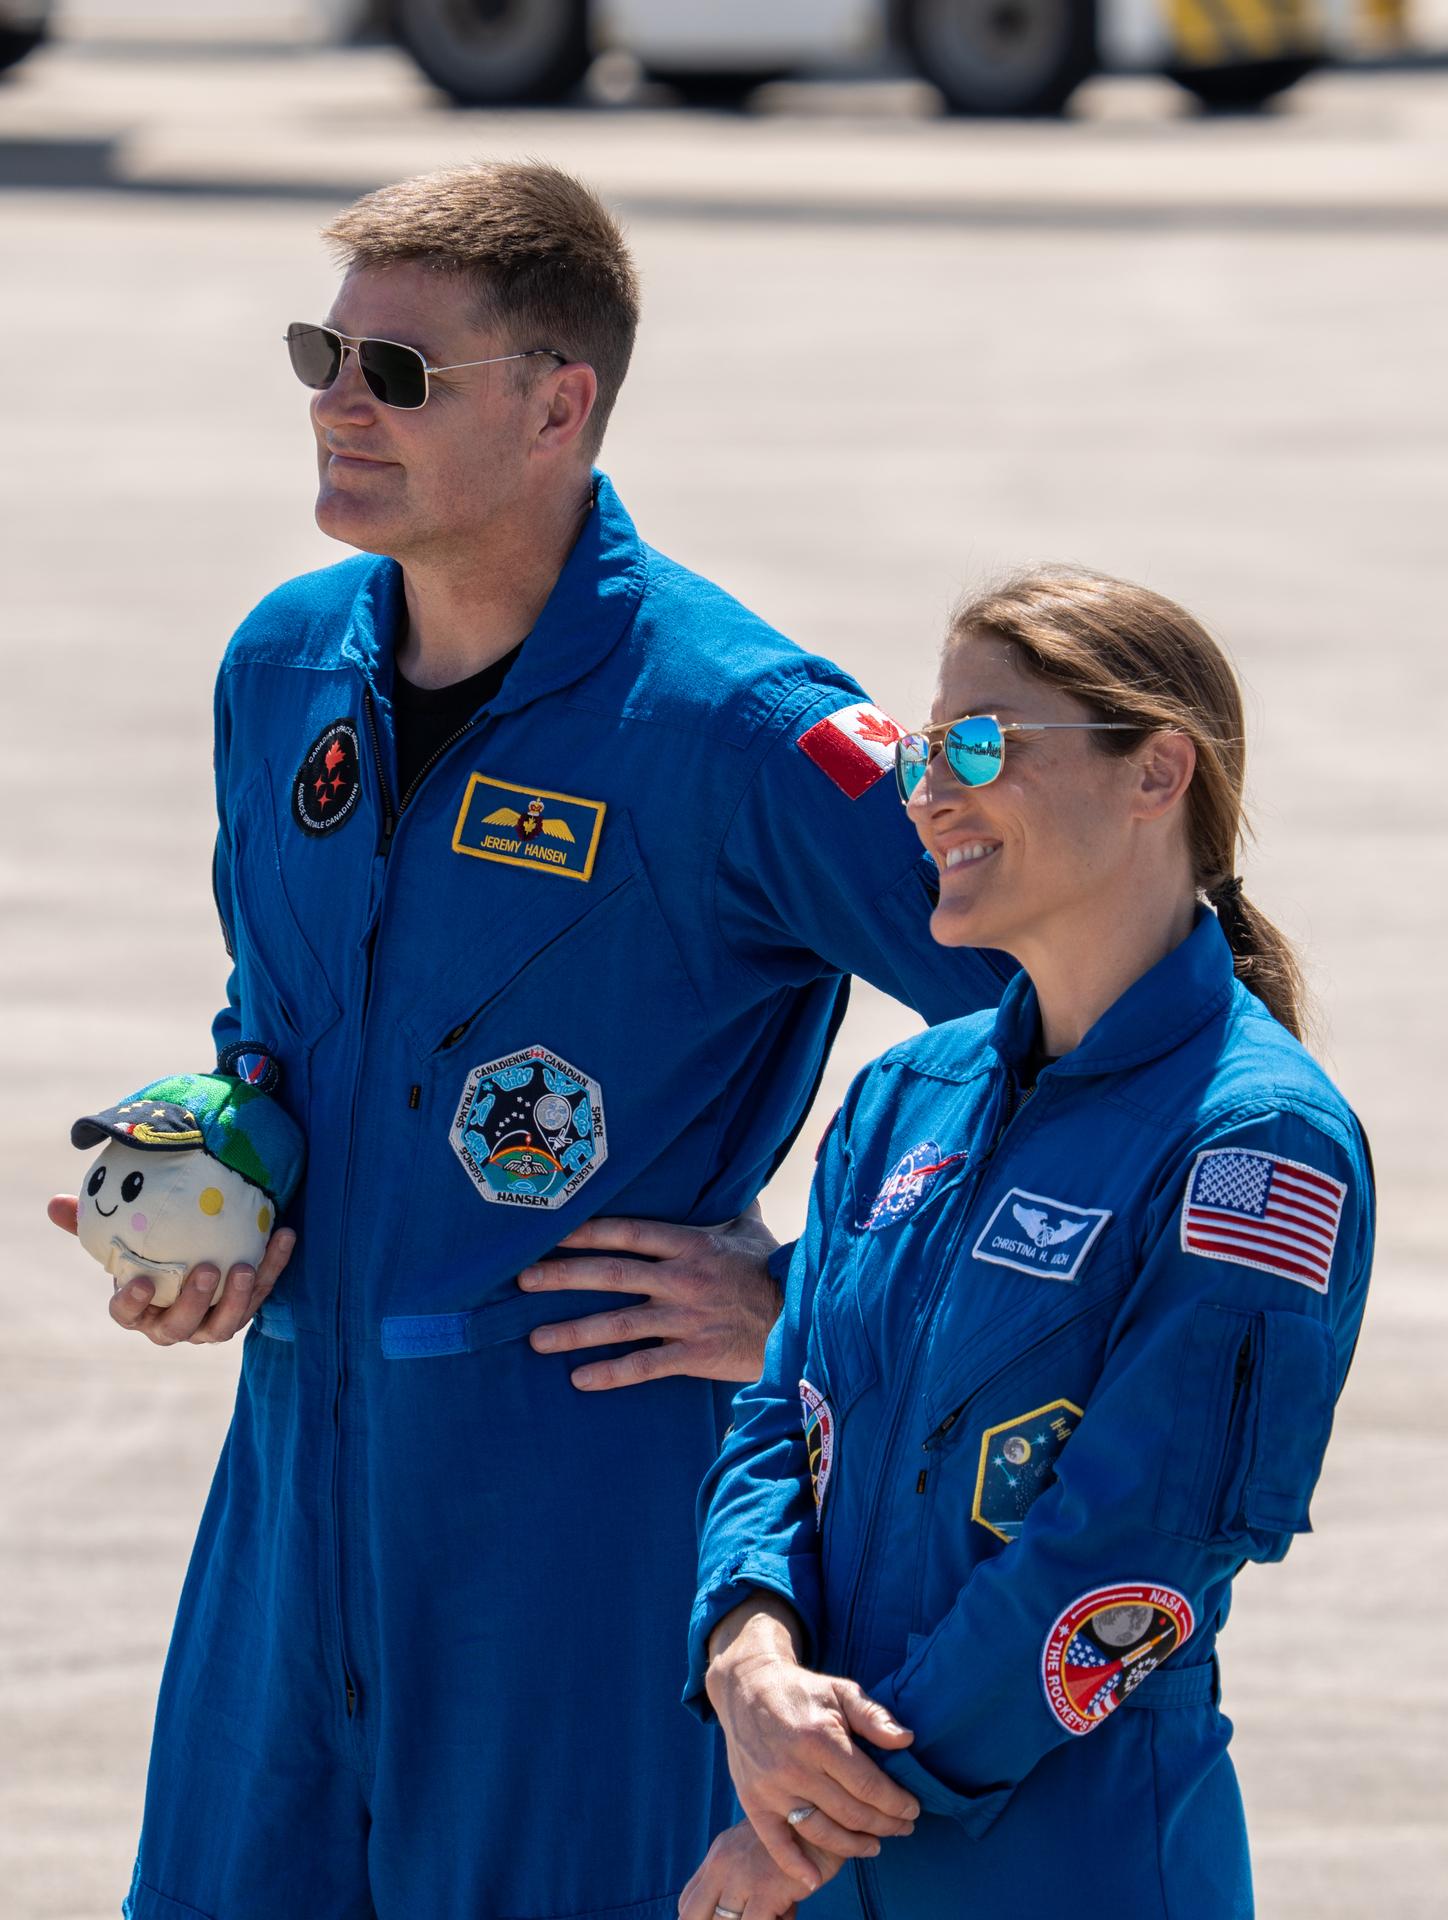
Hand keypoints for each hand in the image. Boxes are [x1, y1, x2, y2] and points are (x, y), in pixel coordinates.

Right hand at [48, 1194, 295, 1345]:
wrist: (196, 1259)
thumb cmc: (150, 1253)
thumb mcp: (122, 1240)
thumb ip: (89, 1225)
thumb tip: (56, 1204)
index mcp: (140, 1310)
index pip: (127, 1315)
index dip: (132, 1304)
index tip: (139, 1282)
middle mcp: (175, 1324)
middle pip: (181, 1325)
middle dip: (194, 1300)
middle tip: (206, 1270)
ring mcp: (212, 1323)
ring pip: (226, 1323)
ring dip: (238, 1297)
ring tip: (244, 1267)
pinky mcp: (246, 1310)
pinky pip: (263, 1293)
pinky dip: (274, 1267)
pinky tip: (284, 1235)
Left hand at [518, 1202, 781, 1390]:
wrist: (802, 1319)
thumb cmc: (772, 1271)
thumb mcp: (750, 1230)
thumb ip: (728, 1204)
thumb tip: (726, 1171)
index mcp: (690, 1244)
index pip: (628, 1231)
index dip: (586, 1230)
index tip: (548, 1231)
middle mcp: (682, 1279)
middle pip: (611, 1274)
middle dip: (562, 1277)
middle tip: (521, 1282)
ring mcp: (686, 1318)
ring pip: (619, 1323)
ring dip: (574, 1331)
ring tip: (536, 1339)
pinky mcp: (694, 1355)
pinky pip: (644, 1365)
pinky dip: (611, 1374)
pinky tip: (580, 1380)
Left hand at [678, 1818, 844, 1918]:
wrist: (827, 1818)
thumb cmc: (800, 1841)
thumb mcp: (762, 1858)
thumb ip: (750, 1889)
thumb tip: (769, 1916)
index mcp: (718, 1855)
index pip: (687, 1900)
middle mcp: (721, 1864)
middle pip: (691, 1915)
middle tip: (744, 1917)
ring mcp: (740, 1877)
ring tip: (775, 1913)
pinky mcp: (765, 1890)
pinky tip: (786, 1914)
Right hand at [705, 1602, 916, 1885]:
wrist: (747, 1688)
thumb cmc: (802, 1691)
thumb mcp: (841, 1691)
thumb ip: (874, 1717)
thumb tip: (907, 1740)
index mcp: (820, 1739)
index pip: (868, 1786)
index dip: (896, 1803)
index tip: (913, 1809)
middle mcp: (795, 1768)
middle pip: (850, 1813)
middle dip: (884, 1825)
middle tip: (903, 1828)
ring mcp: (772, 1788)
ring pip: (821, 1832)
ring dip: (853, 1846)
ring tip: (874, 1845)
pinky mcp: (753, 1801)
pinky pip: (776, 1842)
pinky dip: (795, 1865)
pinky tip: (814, 1879)